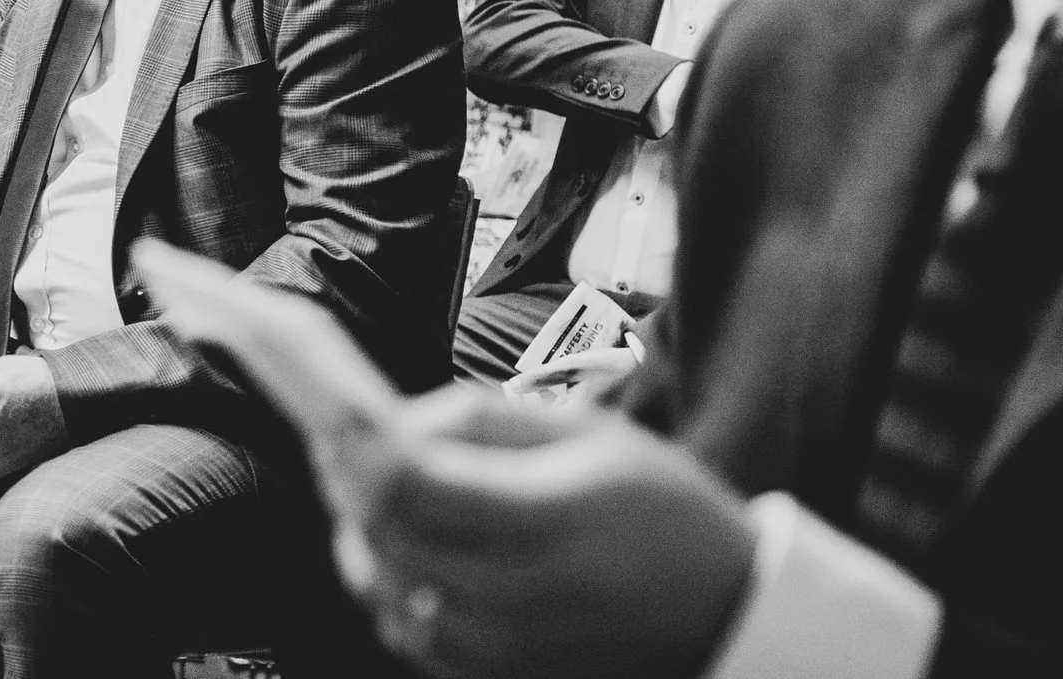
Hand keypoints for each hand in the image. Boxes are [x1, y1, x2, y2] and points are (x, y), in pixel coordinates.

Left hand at [133, 241, 751, 678]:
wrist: (731, 631)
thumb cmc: (675, 523)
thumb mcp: (596, 439)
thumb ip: (483, 421)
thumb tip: (397, 417)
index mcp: (515, 529)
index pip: (376, 450)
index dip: (292, 377)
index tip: (214, 305)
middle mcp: (470, 596)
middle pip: (346, 482)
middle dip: (291, 392)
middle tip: (202, 293)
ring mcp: (454, 641)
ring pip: (355, 524)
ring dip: (348, 458)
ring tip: (390, 412)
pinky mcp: (450, 661)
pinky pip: (383, 569)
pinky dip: (375, 513)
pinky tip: (416, 479)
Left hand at [345, 389, 755, 678]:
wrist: (728, 613)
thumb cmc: (661, 510)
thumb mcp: (589, 435)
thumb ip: (482, 418)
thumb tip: (391, 420)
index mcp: (550, 520)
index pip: (409, 484)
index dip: (356, 445)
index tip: (335, 411)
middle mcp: (519, 596)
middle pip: (383, 534)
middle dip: (348, 482)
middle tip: (343, 440)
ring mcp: (504, 649)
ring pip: (383, 587)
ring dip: (364, 533)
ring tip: (388, 491)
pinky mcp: (497, 677)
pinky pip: (406, 629)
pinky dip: (392, 583)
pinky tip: (417, 548)